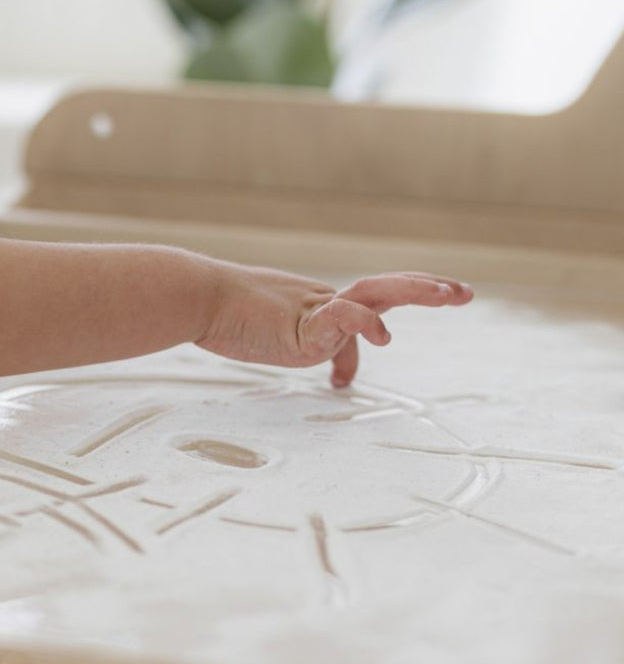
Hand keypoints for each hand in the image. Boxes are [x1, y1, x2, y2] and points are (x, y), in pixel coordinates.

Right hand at [196, 266, 473, 387]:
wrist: (198, 298)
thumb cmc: (226, 317)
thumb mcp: (273, 336)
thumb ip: (305, 346)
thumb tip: (335, 375)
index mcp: (317, 306)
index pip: (366, 306)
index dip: (394, 308)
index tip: (421, 315)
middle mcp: (323, 302)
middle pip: (384, 288)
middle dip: (425, 289)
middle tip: (463, 292)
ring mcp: (315, 310)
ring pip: (375, 293)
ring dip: (415, 291)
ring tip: (450, 294)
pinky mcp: (303, 323)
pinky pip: (343, 318)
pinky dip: (366, 325)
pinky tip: (384, 338)